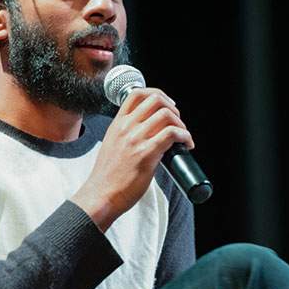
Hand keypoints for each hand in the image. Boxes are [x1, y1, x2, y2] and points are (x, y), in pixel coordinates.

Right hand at [72, 87, 193, 230]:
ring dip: (181, 124)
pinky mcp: (147, 153)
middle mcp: (126, 127)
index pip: (137, 94)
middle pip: (156, 99)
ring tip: (183, 137)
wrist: (101, 195)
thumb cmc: (108, 176)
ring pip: (167, 114)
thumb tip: (150, 131)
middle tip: (178, 123)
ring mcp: (136, 139)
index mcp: (118, 124)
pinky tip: (186, 145)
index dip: (158, 94)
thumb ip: (127, 134)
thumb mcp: (113, 145)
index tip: (169, 105)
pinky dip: (185, 136)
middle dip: (173, 108)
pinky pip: (172, 134)